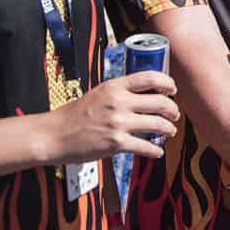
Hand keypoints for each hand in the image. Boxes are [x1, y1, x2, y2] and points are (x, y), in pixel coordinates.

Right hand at [43, 71, 178, 163]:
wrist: (54, 135)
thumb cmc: (74, 115)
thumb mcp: (98, 93)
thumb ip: (119, 93)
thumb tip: (143, 96)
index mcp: (114, 86)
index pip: (149, 77)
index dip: (167, 82)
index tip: (173, 89)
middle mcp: (119, 102)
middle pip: (160, 101)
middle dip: (173, 110)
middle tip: (175, 115)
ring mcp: (119, 123)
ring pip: (158, 124)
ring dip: (169, 129)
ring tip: (170, 131)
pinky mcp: (116, 143)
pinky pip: (146, 147)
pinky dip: (156, 151)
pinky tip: (157, 152)